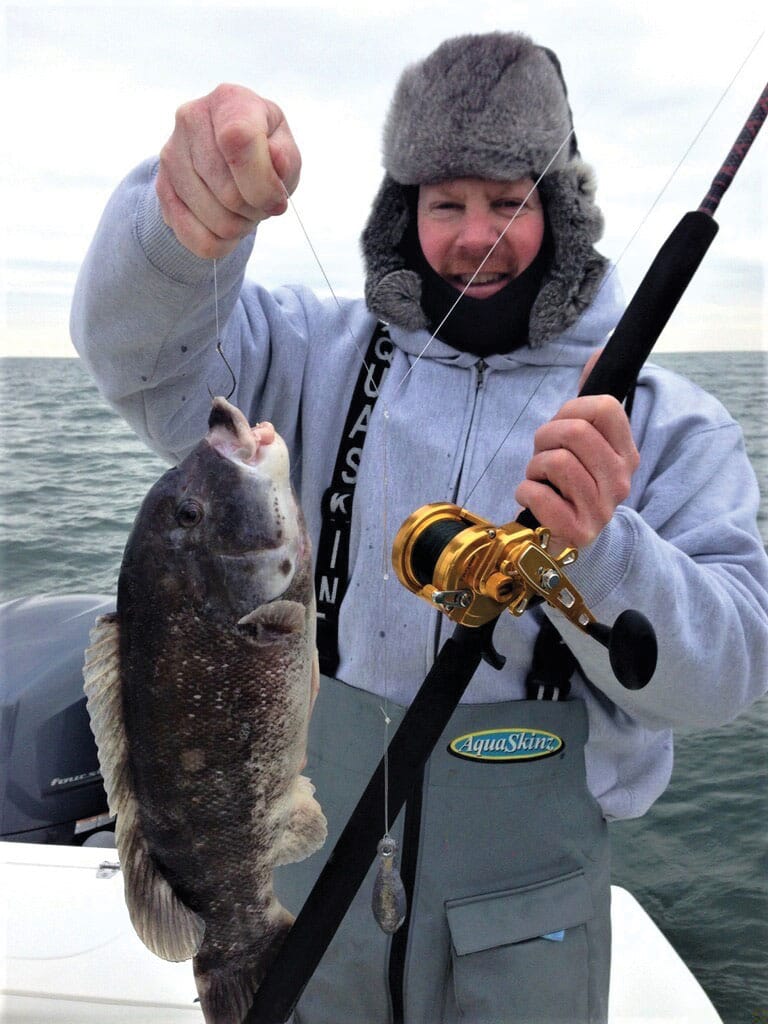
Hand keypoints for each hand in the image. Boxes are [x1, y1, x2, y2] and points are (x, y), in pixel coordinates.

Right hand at [156, 84, 300, 258]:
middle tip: (261, 204)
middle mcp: (191, 119)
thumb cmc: (263, 151)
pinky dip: (221, 244)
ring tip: (244, 210)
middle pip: (229, 193)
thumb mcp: (284, 148)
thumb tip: (276, 163)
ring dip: (240, 228)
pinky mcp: (162, 188)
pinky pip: (196, 239)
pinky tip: (226, 228)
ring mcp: (171, 154)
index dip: (262, 183)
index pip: (240, 142)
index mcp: (229, 100)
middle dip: (255, 210)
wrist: (225, 157)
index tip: (276, 199)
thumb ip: (286, 158)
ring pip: (216, 221)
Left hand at [514, 390, 639, 552]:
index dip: (571, 409)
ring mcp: (601, 508)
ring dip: (535, 467)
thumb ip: (590, 400)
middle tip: (544, 453)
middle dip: (545, 437)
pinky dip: (525, 491)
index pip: (604, 407)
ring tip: (541, 479)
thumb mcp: (583, 441)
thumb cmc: (570, 483)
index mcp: (626, 453)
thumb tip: (599, 352)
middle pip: (575, 431)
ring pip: (556, 461)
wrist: (567, 535)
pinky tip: (534, 498)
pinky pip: (538, 494)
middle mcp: (621, 480)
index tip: (563, 426)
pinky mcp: (577, 531)